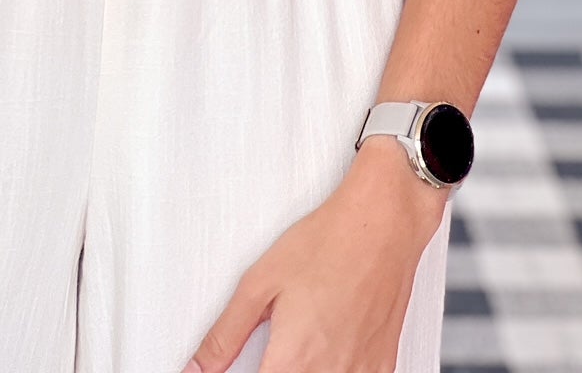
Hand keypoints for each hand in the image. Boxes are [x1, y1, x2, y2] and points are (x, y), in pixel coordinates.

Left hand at [179, 141, 448, 372]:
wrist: (381, 223)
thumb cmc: (328, 243)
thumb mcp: (260, 283)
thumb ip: (225, 334)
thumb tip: (198, 366)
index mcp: (293, 360)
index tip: (238, 367)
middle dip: (272, 370)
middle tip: (270, 351)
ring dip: (302, 371)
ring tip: (295, 349)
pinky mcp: (382, 366)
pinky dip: (333, 372)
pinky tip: (325, 355)